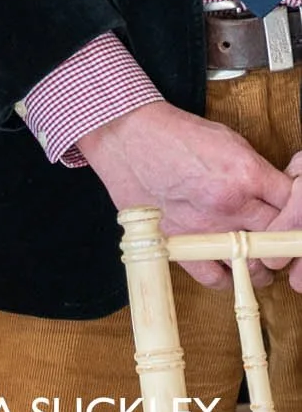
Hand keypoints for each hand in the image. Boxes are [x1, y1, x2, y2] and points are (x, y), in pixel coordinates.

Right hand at [80, 100, 293, 289]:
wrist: (126, 134)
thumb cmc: (175, 134)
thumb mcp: (229, 142)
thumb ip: (257, 173)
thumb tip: (278, 196)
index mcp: (247, 174)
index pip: (295, 205)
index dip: (296, 214)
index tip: (291, 219)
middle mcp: (230, 203)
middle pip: (280, 238)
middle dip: (282, 241)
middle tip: (276, 241)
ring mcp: (204, 227)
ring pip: (254, 265)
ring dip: (260, 265)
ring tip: (255, 258)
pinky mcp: (178, 241)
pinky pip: (214, 277)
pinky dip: (225, 276)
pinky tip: (225, 266)